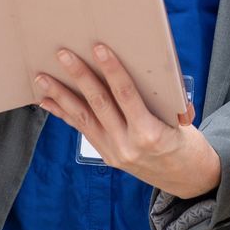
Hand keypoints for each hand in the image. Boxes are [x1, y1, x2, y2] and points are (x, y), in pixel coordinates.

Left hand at [34, 44, 220, 198]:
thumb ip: (172, 102)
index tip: (99, 49)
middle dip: (79, 76)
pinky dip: (63, 114)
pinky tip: (47, 101)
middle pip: (98, 103)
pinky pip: (82, 130)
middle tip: (63, 54)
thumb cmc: (187, 145)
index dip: (112, 70)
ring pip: (82, 118)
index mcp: (149, 133)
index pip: (126, 95)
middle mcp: (127, 145)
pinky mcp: (106, 155)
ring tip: (42, 77)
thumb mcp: (185, 123)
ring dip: (60, 95)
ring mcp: (113, 152)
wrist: (186, 181)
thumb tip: (161, 75)